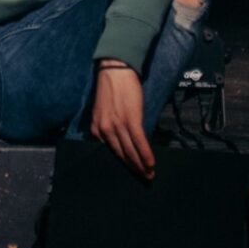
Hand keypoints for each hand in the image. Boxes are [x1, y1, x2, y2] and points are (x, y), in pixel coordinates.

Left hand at [91, 61, 153, 178]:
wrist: (115, 69)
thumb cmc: (113, 88)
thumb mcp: (104, 110)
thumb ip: (108, 125)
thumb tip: (121, 140)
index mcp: (96, 128)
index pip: (111, 152)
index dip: (124, 164)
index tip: (133, 172)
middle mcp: (104, 129)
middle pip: (121, 155)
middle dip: (134, 168)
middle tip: (144, 178)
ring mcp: (117, 125)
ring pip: (130, 151)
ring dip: (141, 165)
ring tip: (150, 174)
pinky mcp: (130, 119)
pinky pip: (139, 141)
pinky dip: (145, 154)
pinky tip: (151, 163)